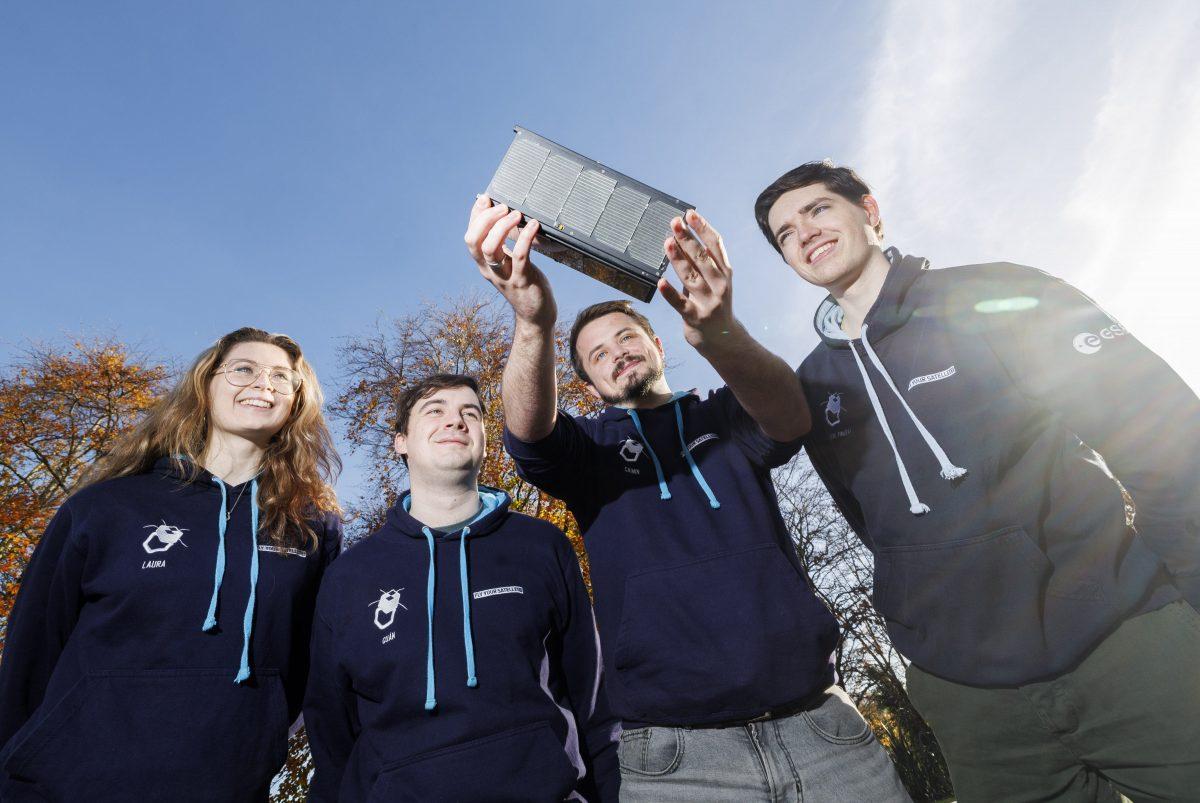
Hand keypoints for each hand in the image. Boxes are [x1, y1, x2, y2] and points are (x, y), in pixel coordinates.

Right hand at [464, 195, 556, 329]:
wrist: (535, 314)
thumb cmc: (523, 282)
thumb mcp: (507, 262)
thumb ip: (502, 244)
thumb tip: (501, 217)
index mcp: (483, 264)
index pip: (470, 236)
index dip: (475, 216)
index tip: (486, 199)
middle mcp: (489, 270)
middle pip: (475, 241)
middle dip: (486, 219)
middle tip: (503, 207)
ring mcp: (504, 276)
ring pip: (491, 249)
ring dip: (502, 227)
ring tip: (517, 214)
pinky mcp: (522, 280)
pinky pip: (520, 256)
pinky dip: (525, 237)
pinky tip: (534, 226)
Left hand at [659, 209, 735, 350]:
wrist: (724, 340)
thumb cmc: (714, 304)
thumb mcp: (714, 281)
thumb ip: (701, 263)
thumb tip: (683, 237)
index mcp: (725, 272)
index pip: (715, 245)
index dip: (703, 228)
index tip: (690, 214)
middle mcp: (720, 285)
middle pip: (702, 258)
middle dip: (688, 238)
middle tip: (674, 222)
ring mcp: (709, 302)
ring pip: (691, 277)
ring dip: (678, 259)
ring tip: (667, 243)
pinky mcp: (695, 318)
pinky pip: (681, 303)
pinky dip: (670, 293)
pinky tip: (661, 282)